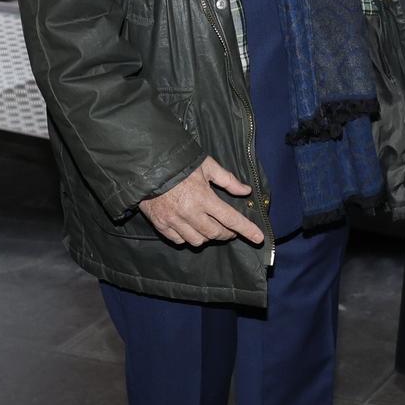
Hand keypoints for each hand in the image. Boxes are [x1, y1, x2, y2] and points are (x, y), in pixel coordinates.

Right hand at [139, 156, 264, 247]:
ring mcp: (174, 221)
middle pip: (215, 233)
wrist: (146, 167)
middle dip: (226, 233)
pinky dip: (188, 238)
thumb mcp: (206, 166)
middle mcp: (190, 213)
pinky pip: (179, 240)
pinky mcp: (161, 225)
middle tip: (230, 229)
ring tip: (210, 228)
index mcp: (203, 198)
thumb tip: (246, 190)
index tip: (259, 238)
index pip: (230, 218)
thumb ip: (227, 180)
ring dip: (208, 237)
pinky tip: (191, 229)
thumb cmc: (179, 164)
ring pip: (198, 240)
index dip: (246, 229)